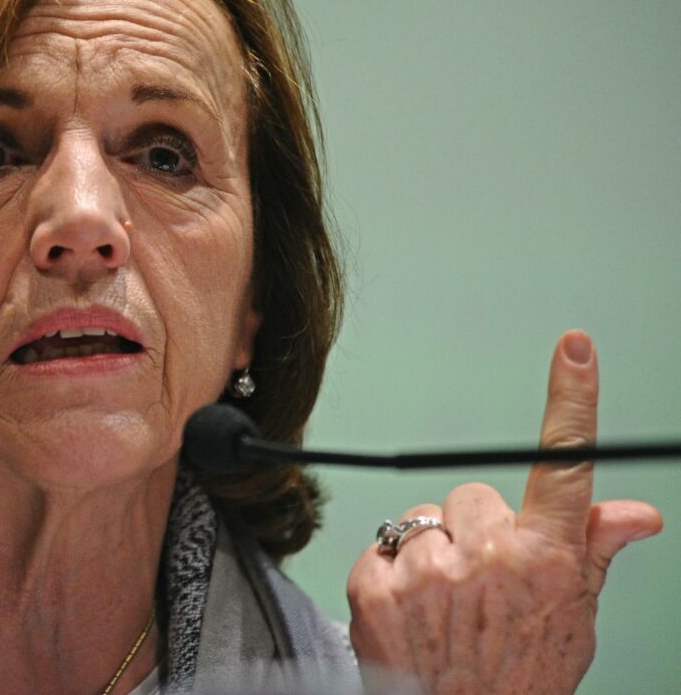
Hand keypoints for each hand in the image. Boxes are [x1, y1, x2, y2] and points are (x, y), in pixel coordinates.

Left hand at [346, 331, 662, 693]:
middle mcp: (488, 555)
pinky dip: (391, 576)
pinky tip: (410, 614)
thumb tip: (635, 513)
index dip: (571, 402)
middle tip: (480, 585)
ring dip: (429, 554)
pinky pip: (381, 548)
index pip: (563, 465)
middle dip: (473, 532)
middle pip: (470, 496)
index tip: (575, 350)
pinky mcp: (375, 583)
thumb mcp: (572, 621)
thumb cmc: (516, 679)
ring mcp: (428, 569)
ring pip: (422, 520)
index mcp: (545, 558)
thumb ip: (593, 553)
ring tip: (444, 607)